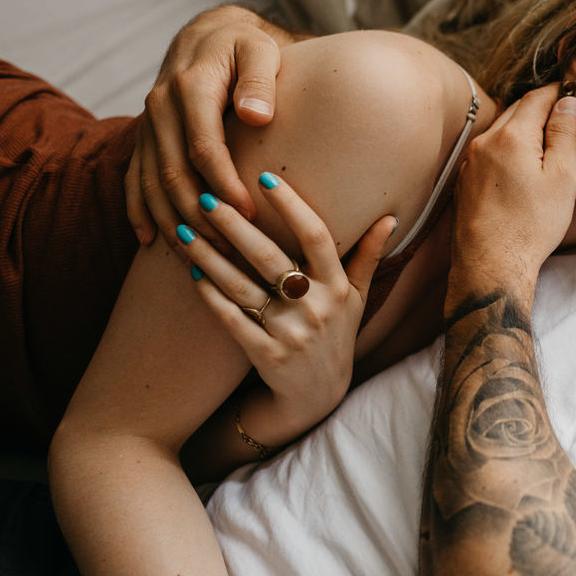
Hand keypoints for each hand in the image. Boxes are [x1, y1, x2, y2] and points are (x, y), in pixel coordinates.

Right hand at [127, 5, 286, 247]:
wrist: (208, 34)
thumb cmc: (245, 46)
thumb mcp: (260, 51)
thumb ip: (259, 81)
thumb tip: (256, 115)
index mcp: (190, 87)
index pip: (203, 147)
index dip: (224, 183)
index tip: (249, 213)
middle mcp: (160, 107)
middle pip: (172, 172)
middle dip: (199, 214)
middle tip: (229, 247)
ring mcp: (149, 123)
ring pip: (151, 182)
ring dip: (172, 222)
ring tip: (198, 257)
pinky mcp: (146, 136)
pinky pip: (135, 177)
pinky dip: (140, 211)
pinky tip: (150, 241)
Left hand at [177, 173, 396, 437]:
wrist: (317, 397)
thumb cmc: (336, 337)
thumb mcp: (357, 299)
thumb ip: (368, 256)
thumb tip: (389, 217)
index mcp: (338, 288)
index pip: (317, 237)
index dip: (292, 206)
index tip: (266, 178)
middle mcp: (315, 308)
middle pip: (271, 258)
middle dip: (237, 226)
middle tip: (209, 197)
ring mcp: (289, 334)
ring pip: (243, 287)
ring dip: (211, 257)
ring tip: (185, 230)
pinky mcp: (265, 356)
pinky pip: (232, 319)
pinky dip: (211, 296)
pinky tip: (192, 272)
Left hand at [450, 85, 575, 296]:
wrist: (490, 265)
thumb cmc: (531, 226)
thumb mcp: (562, 178)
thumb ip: (565, 133)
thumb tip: (568, 102)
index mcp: (511, 136)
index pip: (537, 97)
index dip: (557, 93)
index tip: (572, 95)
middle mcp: (485, 141)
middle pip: (516, 109)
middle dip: (540, 109)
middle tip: (563, 119)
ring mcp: (470, 161)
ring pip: (500, 130)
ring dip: (521, 130)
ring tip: (544, 146)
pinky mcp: (465, 180)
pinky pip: (489, 152)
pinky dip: (506, 150)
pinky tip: (520, 170)